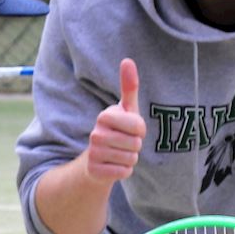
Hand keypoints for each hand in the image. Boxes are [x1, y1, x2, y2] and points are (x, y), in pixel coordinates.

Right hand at [86, 58, 145, 184]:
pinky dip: (124, 171)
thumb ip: (129, 87)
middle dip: (135, 146)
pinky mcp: (95, 171)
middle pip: (136, 144)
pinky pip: (124, 172)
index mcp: (104, 116)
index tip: (131, 130)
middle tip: (124, 144)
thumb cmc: (117, 131)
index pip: (139, 126)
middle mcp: (96, 134)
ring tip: (119, 154)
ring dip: (130, 159)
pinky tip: (114, 166)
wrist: (97, 160)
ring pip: (131, 159)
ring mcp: (94, 153)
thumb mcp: (126, 110)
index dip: (140, 130)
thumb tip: (128, 60)